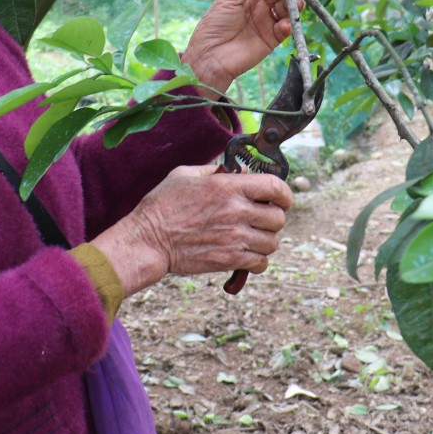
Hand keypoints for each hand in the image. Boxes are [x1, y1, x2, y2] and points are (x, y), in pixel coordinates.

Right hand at [90, 165, 292, 296]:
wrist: (148, 241)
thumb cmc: (163, 205)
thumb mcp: (186, 175)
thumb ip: (216, 170)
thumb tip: (241, 171)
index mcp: (227, 186)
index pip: (274, 187)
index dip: (284, 193)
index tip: (281, 199)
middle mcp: (235, 211)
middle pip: (278, 218)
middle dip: (273, 219)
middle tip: (261, 220)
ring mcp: (234, 238)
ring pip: (272, 242)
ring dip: (266, 240)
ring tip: (252, 238)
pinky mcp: (228, 260)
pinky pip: (260, 263)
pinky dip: (258, 260)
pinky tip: (247, 255)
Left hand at [180, 0, 291, 97]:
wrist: (210, 58)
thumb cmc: (214, 26)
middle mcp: (258, 7)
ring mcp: (266, 22)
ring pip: (287, 8)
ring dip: (293, 3)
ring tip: (295, 2)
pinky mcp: (272, 39)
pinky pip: (286, 28)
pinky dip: (288, 24)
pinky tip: (283, 23)